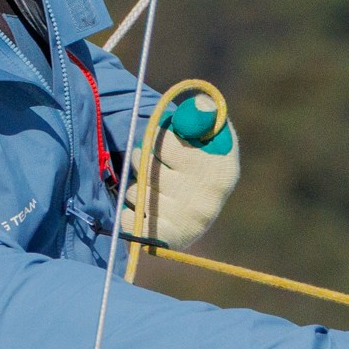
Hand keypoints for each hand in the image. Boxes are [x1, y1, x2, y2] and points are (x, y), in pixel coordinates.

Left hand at [134, 90, 239, 248]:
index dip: (156, 137)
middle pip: (148, 170)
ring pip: (137, 193)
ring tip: (146, 184)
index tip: (158, 138)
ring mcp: (186, 225)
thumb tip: (200, 106)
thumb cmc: (201, 161)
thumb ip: (203, 115)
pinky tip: (141, 206)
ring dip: (135, 185)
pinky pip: (129, 219)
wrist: (200, 209)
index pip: (165, 144)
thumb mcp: (211, 135)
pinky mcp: (166, 242)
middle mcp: (206, 202)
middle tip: (143, 157)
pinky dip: (128, 209)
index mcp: (220, 171)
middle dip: (140, 159)